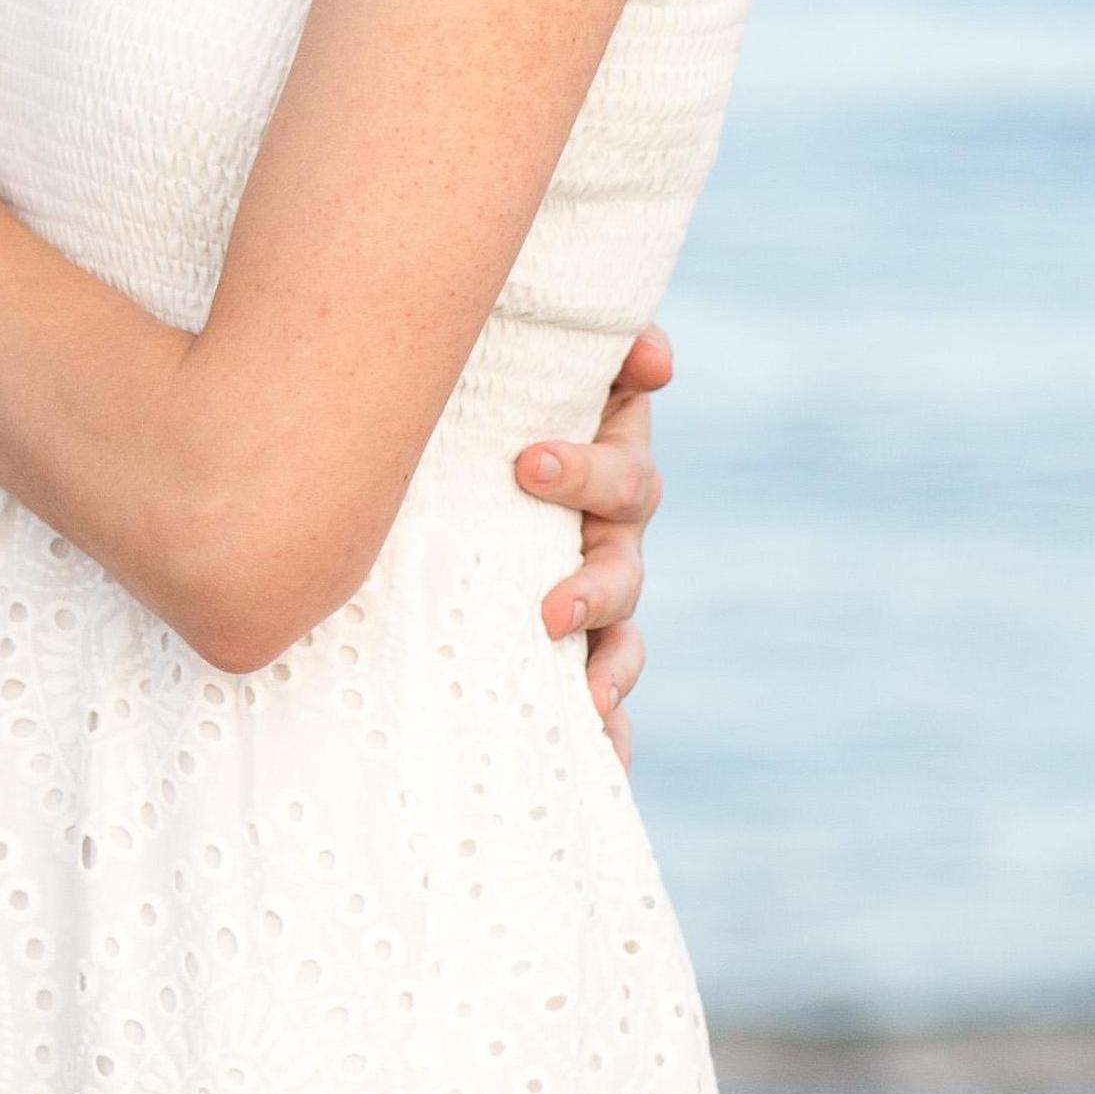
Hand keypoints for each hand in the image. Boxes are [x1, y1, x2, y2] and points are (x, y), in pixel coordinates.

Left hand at [518, 328, 669, 767]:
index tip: (529, 466)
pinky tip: (605, 761)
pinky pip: (604, 695)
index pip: (622, 466)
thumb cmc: (476, 389)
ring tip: (583, 690)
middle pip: (625, 559)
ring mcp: (592, 587)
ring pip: (623, 634)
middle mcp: (605, 526)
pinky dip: (611, 730)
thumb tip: (653, 357)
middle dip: (593, 581)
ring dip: (610, 663)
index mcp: (598, 455)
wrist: (441, 450)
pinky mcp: (573, 645)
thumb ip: (550, 332)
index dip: (591, 467)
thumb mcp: (504, 357)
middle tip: (546, 602)